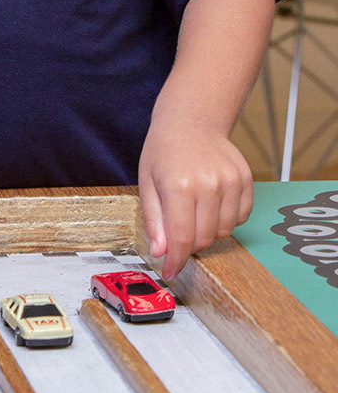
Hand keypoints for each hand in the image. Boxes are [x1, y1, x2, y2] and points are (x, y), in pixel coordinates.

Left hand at [138, 119, 252, 280]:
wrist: (191, 120)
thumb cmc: (164, 150)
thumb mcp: (147, 182)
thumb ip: (154, 219)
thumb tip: (161, 252)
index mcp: (179, 186)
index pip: (181, 239)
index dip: (175, 261)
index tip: (170, 272)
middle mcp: (209, 184)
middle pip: (204, 239)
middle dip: (189, 245)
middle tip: (178, 233)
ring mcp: (231, 181)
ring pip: (224, 231)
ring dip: (208, 231)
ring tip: (194, 210)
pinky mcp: (246, 179)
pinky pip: (241, 217)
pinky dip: (227, 219)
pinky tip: (212, 203)